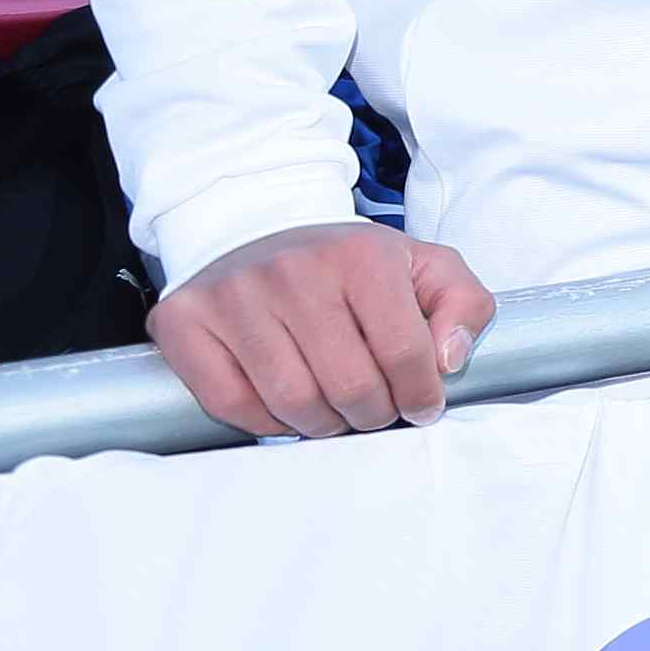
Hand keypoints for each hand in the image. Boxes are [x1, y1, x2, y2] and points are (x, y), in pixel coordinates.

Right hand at [148, 223, 496, 438]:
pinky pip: (232, 404)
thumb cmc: (351, 263)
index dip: (420, 395)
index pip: (404, 353)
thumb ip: (464, 307)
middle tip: (376, 411)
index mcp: (359, 256)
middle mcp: (292, 272)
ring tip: (337, 411)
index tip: (422, 406)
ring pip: (292, 402)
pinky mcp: (184, 322)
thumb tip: (449, 361)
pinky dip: (268, 422)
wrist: (258, 225)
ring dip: (324, 424)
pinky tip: (288, 407)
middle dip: (374, 415)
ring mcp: (233, 296)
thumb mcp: (425, 266)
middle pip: (349, 387)